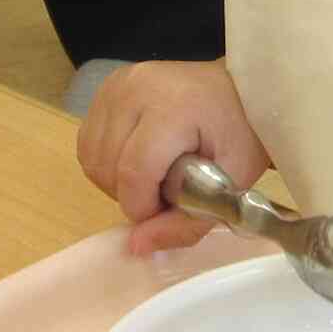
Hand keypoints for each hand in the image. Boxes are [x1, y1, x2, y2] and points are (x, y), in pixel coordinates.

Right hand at [73, 59, 272, 255]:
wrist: (243, 91)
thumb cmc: (244, 134)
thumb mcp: (233, 182)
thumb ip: (188, 222)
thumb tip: (136, 247)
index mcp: (173, 107)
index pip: (135, 171)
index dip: (143, 207)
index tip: (165, 214)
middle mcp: (135, 88)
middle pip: (108, 167)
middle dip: (132, 196)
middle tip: (166, 194)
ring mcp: (118, 84)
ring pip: (92, 157)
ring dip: (116, 182)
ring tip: (152, 178)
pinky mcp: (107, 87)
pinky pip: (88, 141)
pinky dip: (106, 163)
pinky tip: (136, 161)